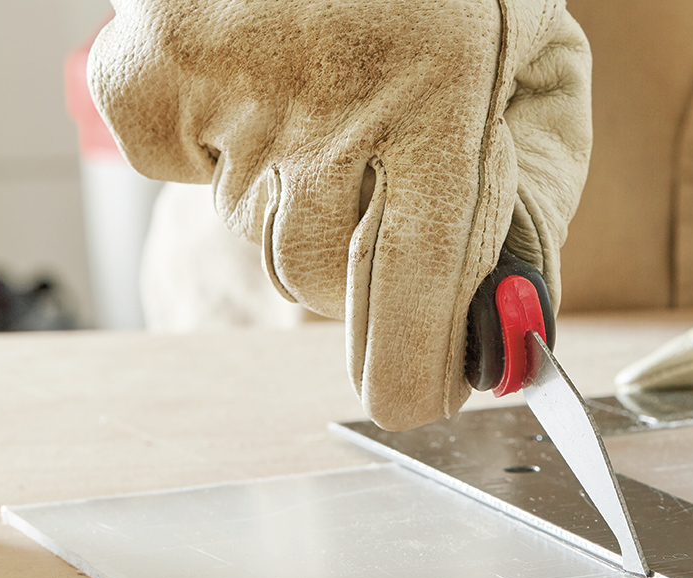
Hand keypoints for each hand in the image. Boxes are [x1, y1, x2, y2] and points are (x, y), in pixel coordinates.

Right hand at [89, 0, 590, 429]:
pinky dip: (207, 147)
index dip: (412, 363)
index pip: (419, 280)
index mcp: (445, 99)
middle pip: (323, 277)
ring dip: (292, 203)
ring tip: (323, 113)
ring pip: (255, 233)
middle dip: (355, 271)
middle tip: (371, 195)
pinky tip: (251, 89)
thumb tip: (514, 311)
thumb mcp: (539, 58)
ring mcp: (233, 89)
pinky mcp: (154, 70)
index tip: (413, 403)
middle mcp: (337, 106)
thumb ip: (538, 187)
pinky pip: (175, 167)